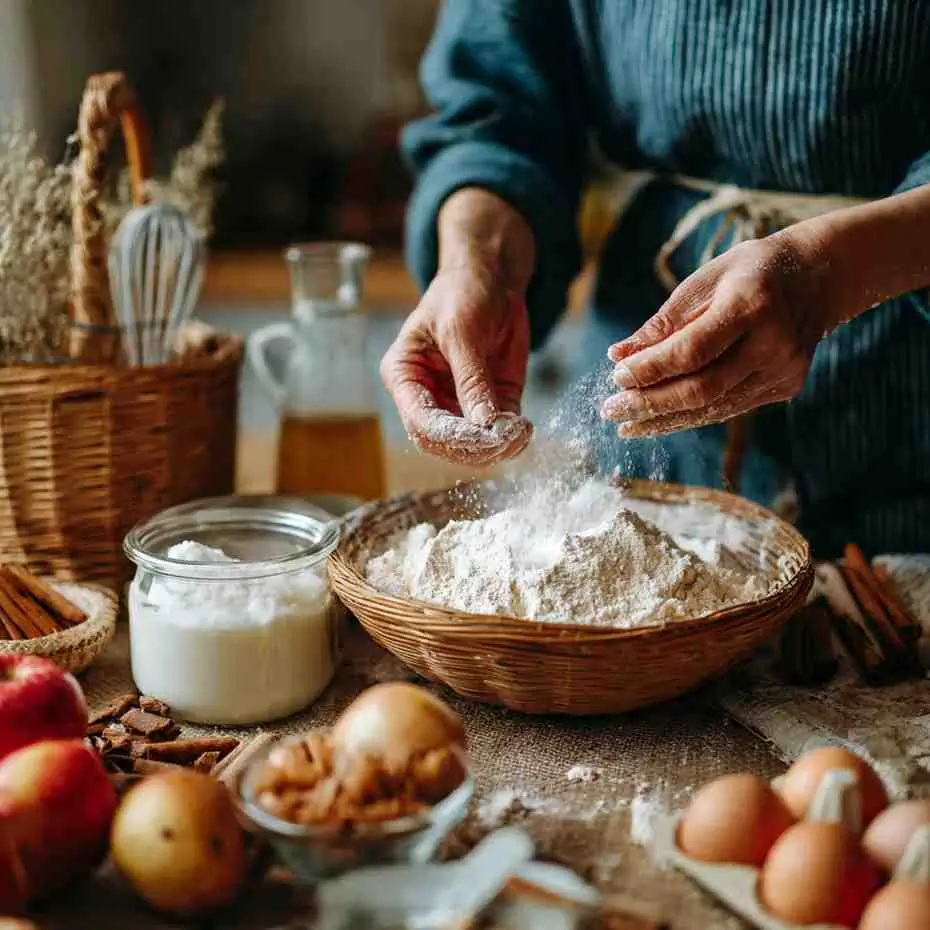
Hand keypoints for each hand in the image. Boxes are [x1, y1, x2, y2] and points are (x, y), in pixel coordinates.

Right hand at [380, 264, 532, 464]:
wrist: (492, 277)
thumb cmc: (462, 292)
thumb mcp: (462, 331)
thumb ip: (471, 379)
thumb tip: (483, 423)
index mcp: (405, 376)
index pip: (420, 421)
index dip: (449, 434)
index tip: (480, 434)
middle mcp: (428, 396)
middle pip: (443, 443)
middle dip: (474, 447)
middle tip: (504, 438)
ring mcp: (459, 403)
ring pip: (471, 446)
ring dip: (496, 447)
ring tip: (519, 434)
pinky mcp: (490, 403)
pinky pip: (498, 432)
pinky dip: (512, 438)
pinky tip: (524, 430)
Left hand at [601, 236, 830, 436]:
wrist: (818, 277)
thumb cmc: (748, 273)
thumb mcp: (703, 281)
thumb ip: (662, 323)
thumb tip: (617, 357)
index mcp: (751, 305)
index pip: (692, 351)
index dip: (650, 369)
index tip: (616, 376)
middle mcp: (773, 343)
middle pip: (702, 388)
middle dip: (650, 403)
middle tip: (611, 410)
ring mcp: (783, 370)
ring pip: (714, 407)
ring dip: (664, 419)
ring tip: (626, 424)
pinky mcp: (785, 387)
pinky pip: (728, 408)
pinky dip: (689, 416)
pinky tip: (658, 420)